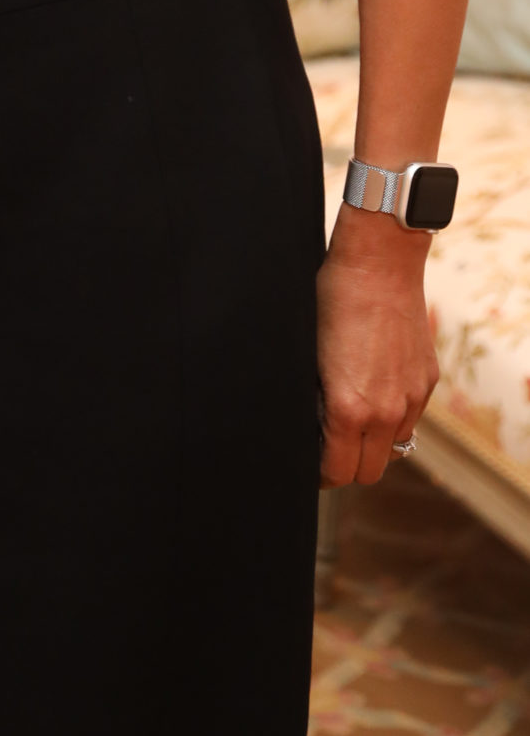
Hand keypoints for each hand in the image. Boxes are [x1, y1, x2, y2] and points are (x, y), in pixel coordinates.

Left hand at [316, 205, 438, 485]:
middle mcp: (386, 411)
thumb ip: (314, 398)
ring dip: (372, 443)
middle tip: (327, 447)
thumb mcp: (309, 352)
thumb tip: (310, 424)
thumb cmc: (333, 297)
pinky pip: (409, 419)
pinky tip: (373, 390)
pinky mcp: (427, 382)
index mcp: (350, 407)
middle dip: (346, 466)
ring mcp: (412, 398)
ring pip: (393, 448)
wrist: (378, 262)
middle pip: (369, 471)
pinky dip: (392, 418)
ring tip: (349, 419)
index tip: (310, 463)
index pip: (338, 470)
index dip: (320, 473)